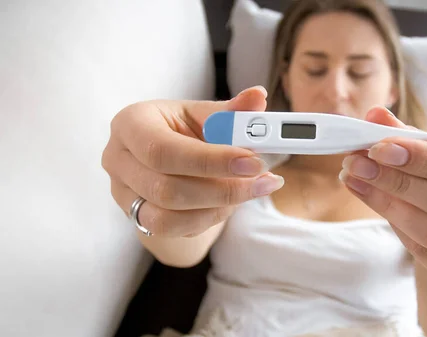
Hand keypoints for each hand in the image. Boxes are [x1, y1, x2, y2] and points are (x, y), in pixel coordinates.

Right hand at [101, 86, 283, 236]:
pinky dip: (207, 219)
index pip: (164, 149)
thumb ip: (231, 111)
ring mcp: (122, 192)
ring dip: (217, 208)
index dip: (211, 160)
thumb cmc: (185, 130)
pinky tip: (229, 204)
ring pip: (167, 216)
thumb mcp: (205, 115)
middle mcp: (117, 159)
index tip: (253, 162)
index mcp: (131, 123)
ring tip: (249, 191)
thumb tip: (258, 97)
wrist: (169, 158)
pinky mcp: (135, 217)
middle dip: (222, 189)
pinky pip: (172, 230)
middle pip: (166, 188)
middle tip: (263, 182)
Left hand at [339, 107, 426, 286]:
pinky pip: (425, 252)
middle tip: (358, 162)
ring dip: (387, 203)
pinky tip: (372, 200)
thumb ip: (414, 137)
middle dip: (398, 181)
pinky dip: (395, 224)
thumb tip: (376, 116)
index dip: (426, 159)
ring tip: (356, 179)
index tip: (381, 146)